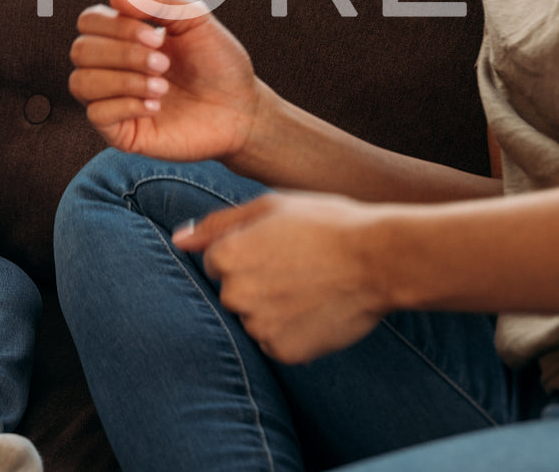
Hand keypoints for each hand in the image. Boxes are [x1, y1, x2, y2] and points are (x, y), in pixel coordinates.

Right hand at [68, 0, 260, 162]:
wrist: (242, 109)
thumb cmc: (218, 63)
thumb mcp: (195, 19)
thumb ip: (158, 0)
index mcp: (123, 37)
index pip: (89, 21)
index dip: (116, 25)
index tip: (158, 36)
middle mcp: (111, 67)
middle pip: (80, 50)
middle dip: (122, 53)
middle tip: (163, 62)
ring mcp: (113, 100)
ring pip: (81, 83)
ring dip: (123, 80)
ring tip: (162, 85)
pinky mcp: (120, 132)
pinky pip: (96, 115)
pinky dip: (126, 105)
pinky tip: (156, 106)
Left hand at [173, 192, 389, 363]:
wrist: (380, 259)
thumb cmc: (326, 224)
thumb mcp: (269, 208)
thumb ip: (217, 225)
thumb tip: (179, 239)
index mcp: (226, 256)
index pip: (216, 263)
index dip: (249, 253)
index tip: (279, 249)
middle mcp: (235, 294)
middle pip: (232, 294)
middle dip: (256, 283)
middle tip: (297, 269)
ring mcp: (259, 326)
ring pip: (253, 320)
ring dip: (273, 310)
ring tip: (309, 289)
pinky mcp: (284, 351)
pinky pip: (275, 343)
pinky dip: (291, 333)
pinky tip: (316, 311)